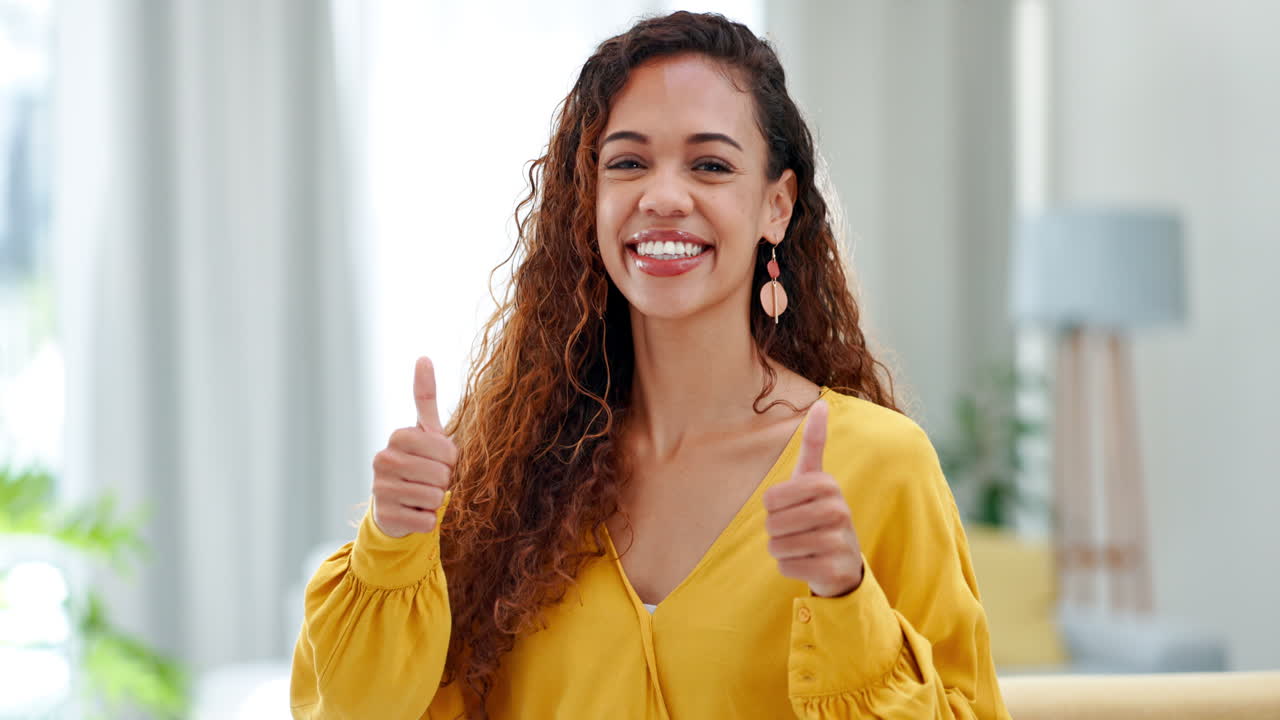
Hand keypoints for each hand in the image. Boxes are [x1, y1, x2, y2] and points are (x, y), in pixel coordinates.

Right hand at [370, 356, 457, 537]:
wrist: (396, 505)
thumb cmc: (419, 464)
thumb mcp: (425, 432)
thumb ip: (425, 397)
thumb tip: (423, 357)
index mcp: (398, 436)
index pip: (446, 450)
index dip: (450, 459)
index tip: (438, 460)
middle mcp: (383, 459)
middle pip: (442, 474)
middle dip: (444, 481)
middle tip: (430, 481)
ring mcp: (380, 488)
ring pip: (434, 497)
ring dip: (436, 501)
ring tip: (421, 495)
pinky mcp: (385, 516)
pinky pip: (426, 520)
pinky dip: (427, 520)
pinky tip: (414, 513)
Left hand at [762, 398, 863, 596]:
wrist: (843, 560)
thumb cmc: (819, 513)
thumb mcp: (814, 477)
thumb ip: (815, 442)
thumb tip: (821, 402)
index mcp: (827, 484)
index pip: (770, 498)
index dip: (773, 507)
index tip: (792, 506)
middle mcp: (838, 510)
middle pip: (772, 523)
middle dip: (776, 531)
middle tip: (797, 530)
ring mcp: (838, 540)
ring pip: (778, 546)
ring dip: (782, 549)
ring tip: (802, 545)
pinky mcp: (834, 569)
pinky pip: (787, 567)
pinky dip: (790, 567)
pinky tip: (809, 562)